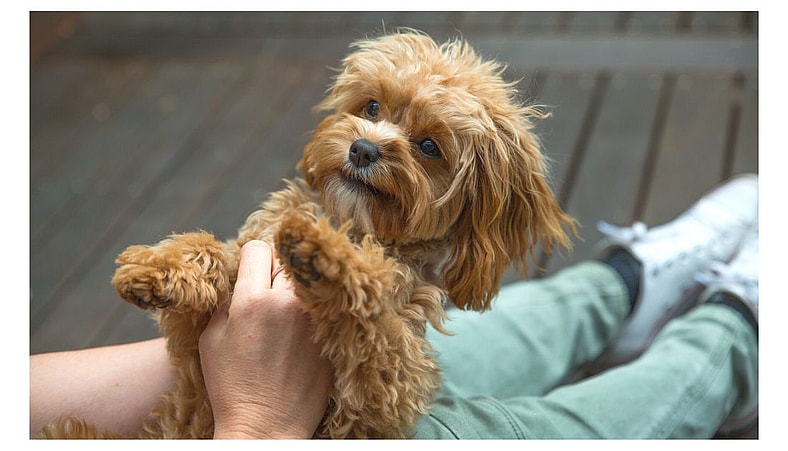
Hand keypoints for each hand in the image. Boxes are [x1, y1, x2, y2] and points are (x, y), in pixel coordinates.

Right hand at [199, 240, 332, 438]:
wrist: (265, 427)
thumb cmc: (232, 387)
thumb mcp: (212, 339)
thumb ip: (226, 302)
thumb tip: (239, 279)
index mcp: (252, 300)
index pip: (258, 248)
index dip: (251, 257)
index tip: (250, 270)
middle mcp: (287, 303)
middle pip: (286, 259)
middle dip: (274, 271)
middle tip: (268, 291)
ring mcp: (314, 319)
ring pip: (309, 280)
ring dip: (297, 288)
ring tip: (288, 308)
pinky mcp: (331, 335)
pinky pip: (325, 305)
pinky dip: (315, 309)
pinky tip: (303, 327)